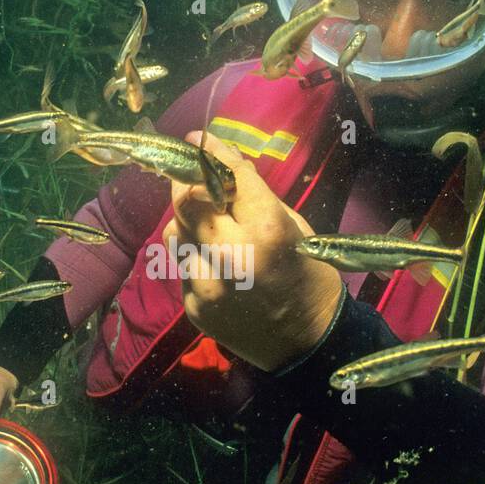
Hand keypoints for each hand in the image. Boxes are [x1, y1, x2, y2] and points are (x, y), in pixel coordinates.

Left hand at [161, 131, 343, 371]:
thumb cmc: (309, 276)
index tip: (199, 139)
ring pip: (174, 232)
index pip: (227, 178)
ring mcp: (207, 285)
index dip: (212, 154)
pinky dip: (194, 256)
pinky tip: (215, 263)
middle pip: (186, 201)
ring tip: (209, 227)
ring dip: (188, 222)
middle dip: (186, 181)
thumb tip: (223, 163)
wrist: (308, 344)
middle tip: (189, 171)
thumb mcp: (295, 226)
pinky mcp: (193, 307)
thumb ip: (255, 196)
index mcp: (266, 230)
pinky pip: (182, 266)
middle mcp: (231, 256)